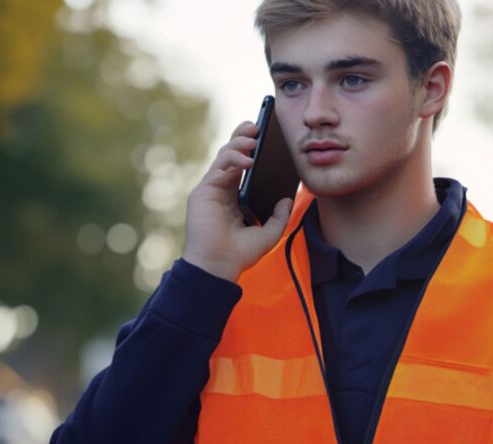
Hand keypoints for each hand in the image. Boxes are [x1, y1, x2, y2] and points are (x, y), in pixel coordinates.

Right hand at [182, 121, 292, 281]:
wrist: (219, 266)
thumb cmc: (239, 253)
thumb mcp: (268, 234)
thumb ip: (279, 216)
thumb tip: (288, 199)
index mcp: (235, 195)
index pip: (243, 164)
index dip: (252, 149)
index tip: (267, 137)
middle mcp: (222, 189)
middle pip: (232, 154)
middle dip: (243, 137)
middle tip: (258, 127)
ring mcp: (211, 188)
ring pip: (224, 155)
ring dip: (239, 143)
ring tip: (254, 138)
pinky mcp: (203, 191)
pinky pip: (219, 167)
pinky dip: (234, 160)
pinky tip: (249, 161)